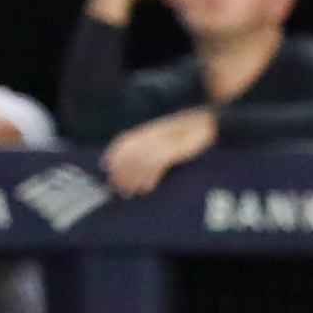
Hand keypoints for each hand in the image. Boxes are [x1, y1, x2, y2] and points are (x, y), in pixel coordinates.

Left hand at [104, 107, 219, 196]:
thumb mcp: (163, 137)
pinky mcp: (176, 148)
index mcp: (148, 130)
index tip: (106, 168)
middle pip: (130, 152)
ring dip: (134, 177)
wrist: (207, 121)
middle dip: (122, 172)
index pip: (123, 140)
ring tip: (130, 191)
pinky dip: (151, 176)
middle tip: (118, 188)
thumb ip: (146, 145)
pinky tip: (148, 187)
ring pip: (142, 159)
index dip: (113, 154)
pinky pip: (158, 162)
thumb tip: (125, 161)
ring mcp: (165, 139)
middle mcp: (153, 133)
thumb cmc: (184, 133)